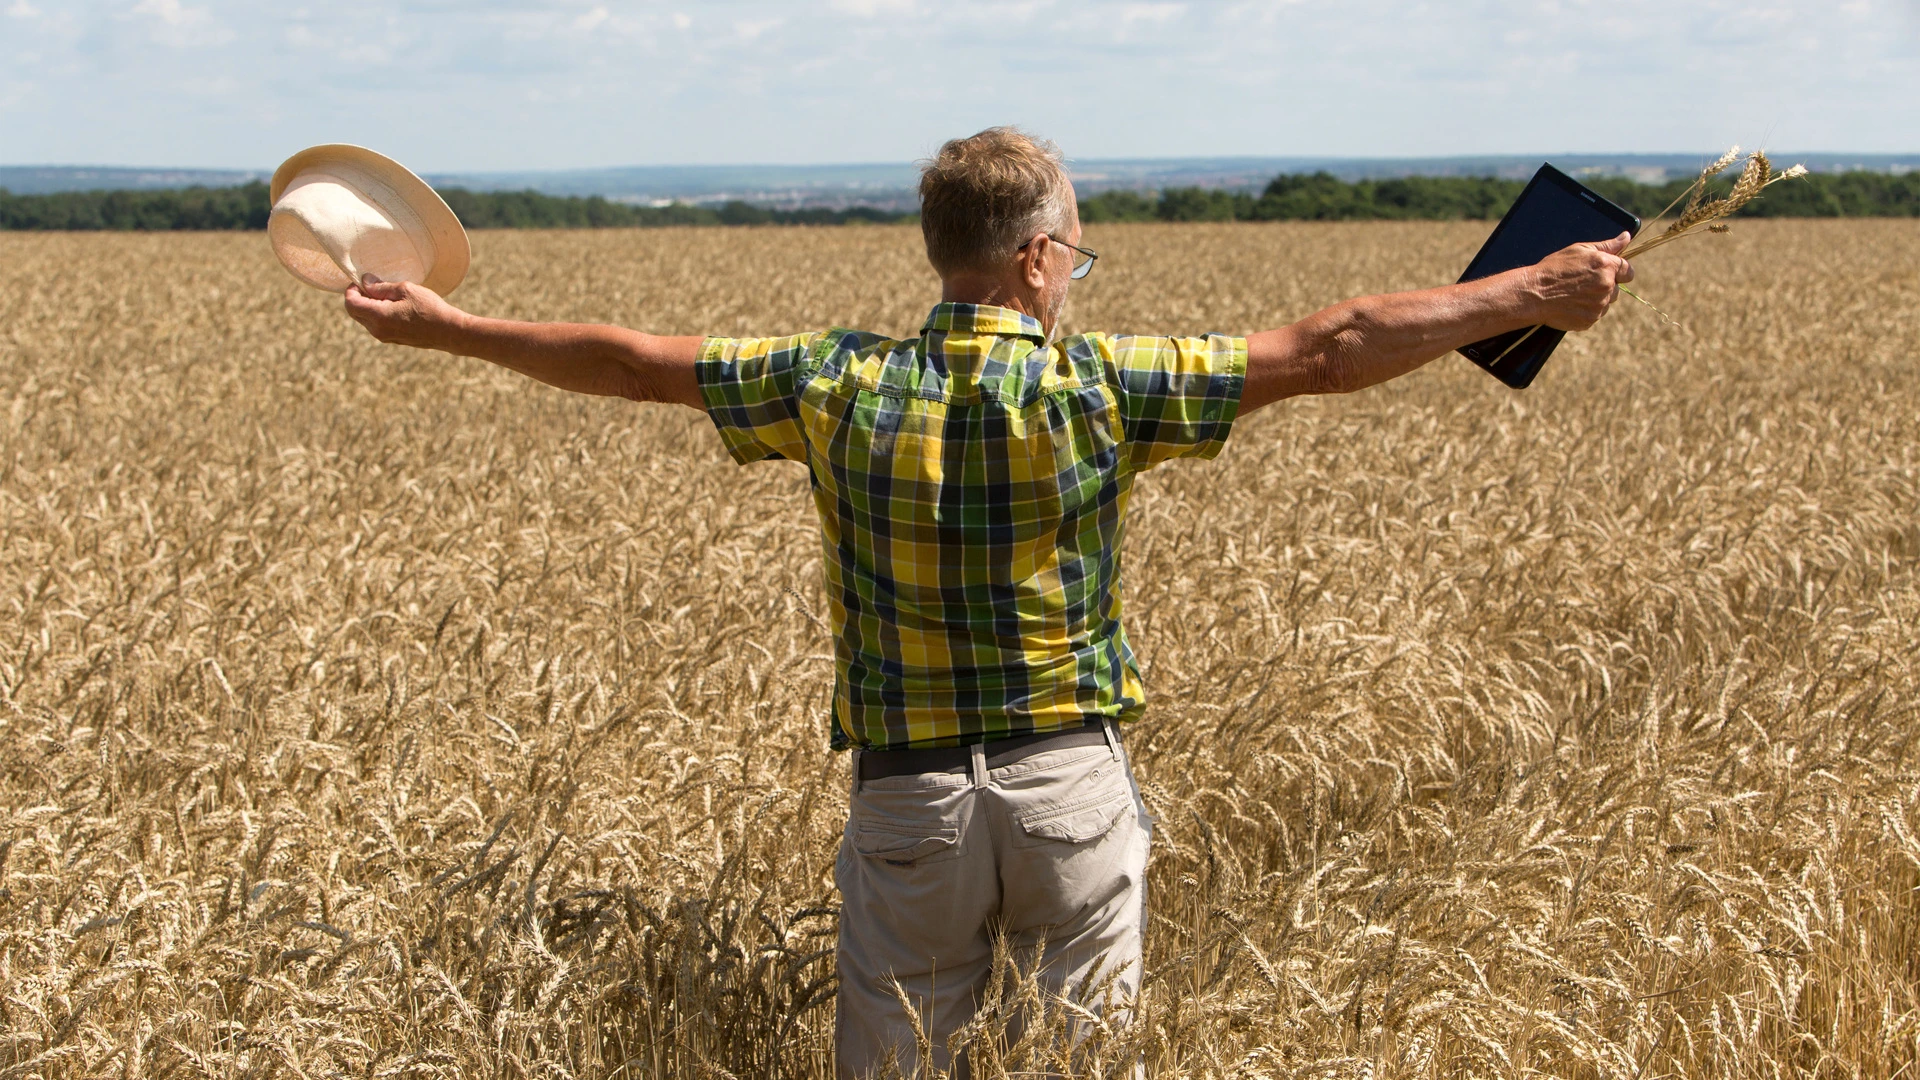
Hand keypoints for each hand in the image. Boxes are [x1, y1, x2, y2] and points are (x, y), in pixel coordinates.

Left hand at [343, 275, 467, 350]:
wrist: (449, 331)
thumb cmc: (430, 308)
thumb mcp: (406, 290)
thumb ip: (381, 287)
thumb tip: (365, 282)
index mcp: (378, 316)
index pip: (350, 303)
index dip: (352, 289)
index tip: (363, 281)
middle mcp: (377, 330)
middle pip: (355, 312)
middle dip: (359, 297)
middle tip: (375, 285)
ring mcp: (385, 337)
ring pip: (365, 318)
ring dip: (370, 305)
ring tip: (389, 296)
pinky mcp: (393, 339)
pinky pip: (376, 325)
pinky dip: (378, 313)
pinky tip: (395, 306)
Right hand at [1525, 233, 1634, 331]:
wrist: (1534, 293)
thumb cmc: (1554, 268)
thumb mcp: (1579, 250)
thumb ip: (1607, 245)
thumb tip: (1626, 236)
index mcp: (1607, 266)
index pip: (1628, 271)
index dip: (1619, 271)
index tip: (1608, 273)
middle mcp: (1607, 286)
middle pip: (1617, 289)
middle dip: (1604, 286)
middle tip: (1583, 283)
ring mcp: (1599, 305)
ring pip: (1606, 303)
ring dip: (1596, 299)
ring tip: (1575, 294)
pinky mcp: (1590, 320)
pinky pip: (1595, 315)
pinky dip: (1586, 311)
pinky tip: (1571, 304)